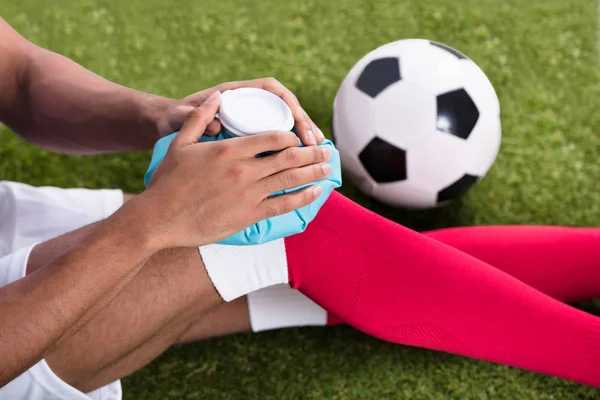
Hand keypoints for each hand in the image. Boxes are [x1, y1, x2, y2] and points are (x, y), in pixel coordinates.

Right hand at [142, 91, 332, 248]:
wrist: (160, 217)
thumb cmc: (168, 181)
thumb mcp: (180, 143)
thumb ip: (200, 117)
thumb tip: (218, 97)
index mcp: (230, 150)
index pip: (272, 137)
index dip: (291, 134)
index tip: (300, 135)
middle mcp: (243, 170)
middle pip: (288, 157)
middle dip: (311, 153)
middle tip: (327, 151)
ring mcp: (248, 194)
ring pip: (290, 180)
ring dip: (313, 173)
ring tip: (327, 168)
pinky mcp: (248, 215)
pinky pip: (282, 205)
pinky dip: (302, 198)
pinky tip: (315, 192)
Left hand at [156, 78, 325, 145]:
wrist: (164, 125)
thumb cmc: (172, 118)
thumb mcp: (178, 117)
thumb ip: (193, 116)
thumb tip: (215, 118)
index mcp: (235, 93)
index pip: (271, 89)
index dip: (289, 104)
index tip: (299, 123)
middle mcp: (247, 102)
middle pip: (285, 109)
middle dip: (305, 126)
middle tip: (316, 145)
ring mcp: (250, 120)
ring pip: (286, 126)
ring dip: (304, 139)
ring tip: (318, 155)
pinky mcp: (250, 137)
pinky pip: (277, 141)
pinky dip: (292, 151)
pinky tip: (302, 166)